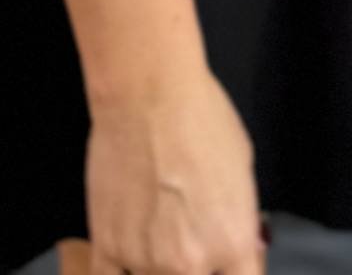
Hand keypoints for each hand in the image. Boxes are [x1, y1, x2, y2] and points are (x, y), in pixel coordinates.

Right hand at [86, 60, 267, 274]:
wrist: (148, 95)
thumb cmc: (204, 118)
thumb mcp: (244, 170)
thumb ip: (240, 221)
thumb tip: (240, 248)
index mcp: (234, 244)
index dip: (235, 272)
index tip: (225, 263)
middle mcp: (191, 265)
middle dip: (197, 268)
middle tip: (186, 236)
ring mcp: (146, 262)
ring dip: (159, 268)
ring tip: (160, 234)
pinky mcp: (107, 249)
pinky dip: (122, 273)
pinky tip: (130, 256)